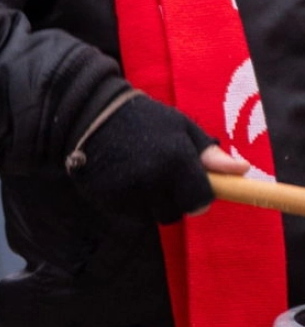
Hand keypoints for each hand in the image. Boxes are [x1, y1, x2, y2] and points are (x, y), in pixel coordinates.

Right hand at [66, 92, 223, 224]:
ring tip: (137, 174)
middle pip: (175, 212)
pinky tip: (120, 178)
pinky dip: (128, 202)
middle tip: (158, 173)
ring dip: (149, 202)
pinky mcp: (106, 198)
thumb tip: (241, 171)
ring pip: (151, 215)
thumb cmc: (141, 117)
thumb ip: (209, 153)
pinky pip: (128, 214)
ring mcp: (127, 191)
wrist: (86, 111)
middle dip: (172, 199)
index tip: (189, 184)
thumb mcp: (179, 126)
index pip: (200, 201)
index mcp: (175, 160)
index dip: (197, 195)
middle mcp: (153, 179)